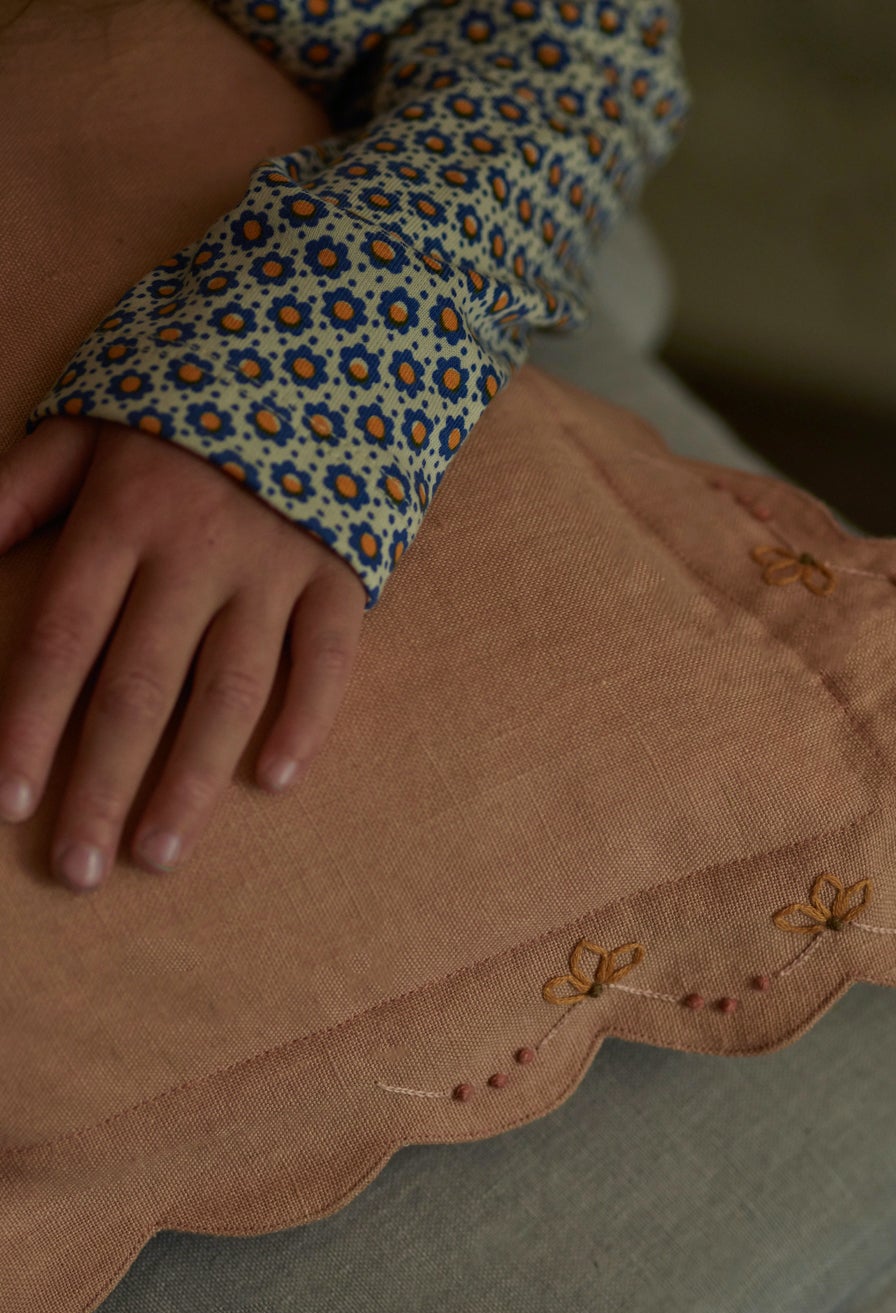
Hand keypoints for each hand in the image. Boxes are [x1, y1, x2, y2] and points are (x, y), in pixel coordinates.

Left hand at [0, 416, 365, 890]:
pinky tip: (271, 782)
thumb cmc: (180, 396)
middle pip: (139, 687)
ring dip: (191, 779)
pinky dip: (304, 719)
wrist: (319, 339)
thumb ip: (16, 494)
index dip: (29, 725)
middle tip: (79, 868)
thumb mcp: (82, 424)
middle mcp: (194, 549)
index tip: (6, 802)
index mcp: (120, 515)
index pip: (61, 640)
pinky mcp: (340, 572)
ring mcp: (273, 565)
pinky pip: (325, 658)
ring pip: (228, 690)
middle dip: (103, 785)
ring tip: (159, 854)